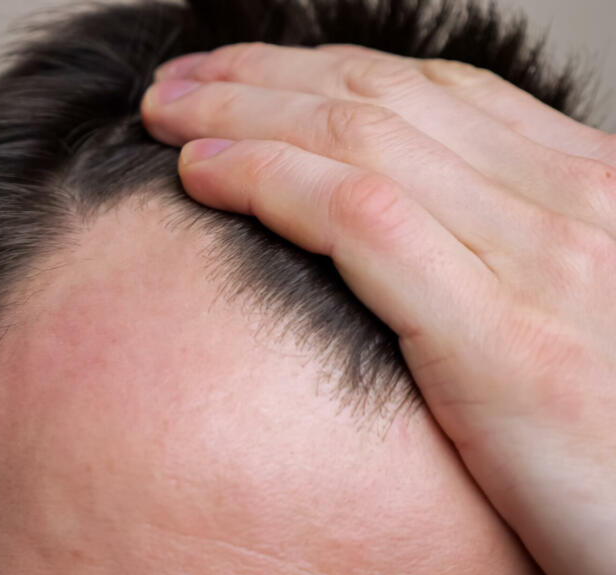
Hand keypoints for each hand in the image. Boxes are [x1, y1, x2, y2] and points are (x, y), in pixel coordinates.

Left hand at [141, 42, 615, 574]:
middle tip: (183, 77)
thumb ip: (506, 262)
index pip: (435, 94)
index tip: (244, 76)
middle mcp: (571, 204)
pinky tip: (201, 172)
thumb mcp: (579, 320)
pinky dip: (267, 182)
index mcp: (590, 192)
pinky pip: (358, 219)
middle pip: (384, 99)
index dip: (323, 72)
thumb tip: (410, 239)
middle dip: (265, 76)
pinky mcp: (502, 337)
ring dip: (243, 113)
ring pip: (358, 140)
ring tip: (166, 110)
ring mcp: (541, 260)